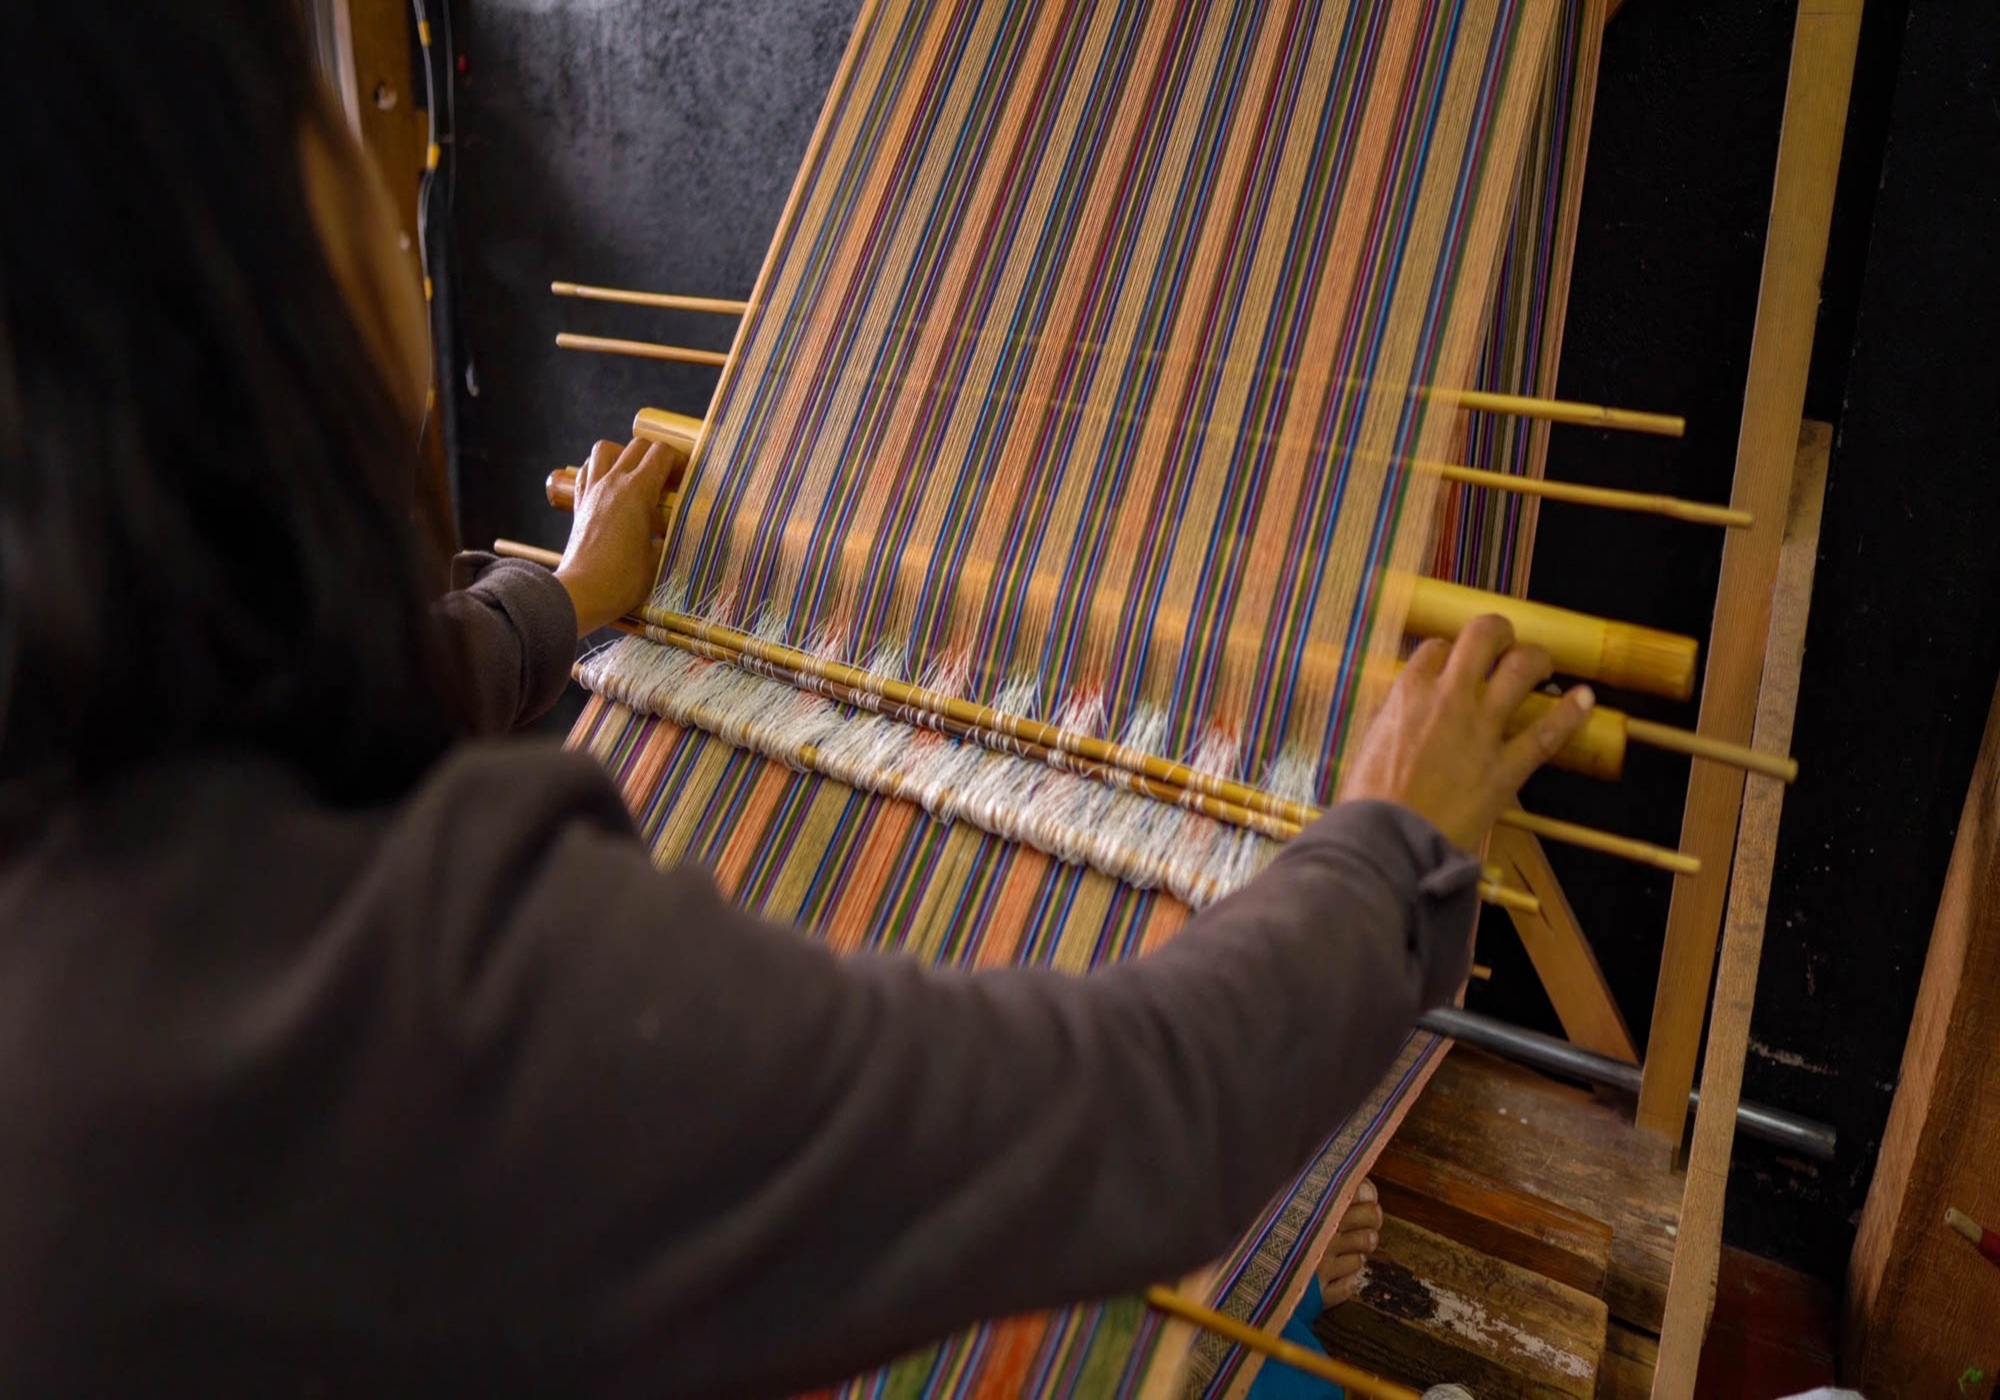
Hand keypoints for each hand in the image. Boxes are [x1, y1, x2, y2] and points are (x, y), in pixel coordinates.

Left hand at [555, 439, 677, 634]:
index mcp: (637, 491)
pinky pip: (587, 471)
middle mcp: (612, 483)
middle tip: (668, 481)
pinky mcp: (579, 504)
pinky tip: (611, 488)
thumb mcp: (659, 558)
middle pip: (637, 446)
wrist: (582, 593)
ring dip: (624, 455)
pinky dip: (600, 471)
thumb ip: (670, 536)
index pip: (661, 453)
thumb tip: (674, 531)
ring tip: (636, 476)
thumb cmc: (623, 580)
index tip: (687, 479)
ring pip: (605, 450)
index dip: (679, 461)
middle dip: (657, 456)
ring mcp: (592, 491)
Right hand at [1338, 616, 1594, 851]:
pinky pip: (1547, 732)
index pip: (1437, 648)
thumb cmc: (1368, 802)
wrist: (1386, 841)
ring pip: (1522, 669)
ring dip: (1536, 659)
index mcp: (1409, 693)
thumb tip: (1405, 716)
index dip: (1449, 650)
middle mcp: (1448, 698)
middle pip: (1484, 636)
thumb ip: (1393, 722)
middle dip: (1499, 631)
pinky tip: (1585, 698)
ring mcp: (1481, 729)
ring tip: (1540, 665)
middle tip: (1505, 643)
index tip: (1454, 662)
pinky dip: (1571, 712)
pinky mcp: (1506, 766)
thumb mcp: (1370, 746)